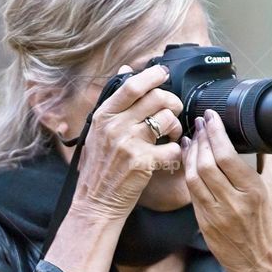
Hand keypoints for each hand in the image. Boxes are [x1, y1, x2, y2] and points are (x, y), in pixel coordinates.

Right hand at [72, 63, 183, 223]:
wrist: (95, 201)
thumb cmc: (99, 167)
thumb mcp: (97, 130)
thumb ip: (114, 102)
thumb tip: (126, 70)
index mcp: (104, 116)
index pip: (132, 86)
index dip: (152, 75)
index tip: (163, 73)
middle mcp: (115, 126)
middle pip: (156, 98)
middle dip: (172, 101)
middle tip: (174, 110)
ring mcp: (128, 144)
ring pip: (167, 120)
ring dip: (176, 126)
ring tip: (172, 135)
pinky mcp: (142, 163)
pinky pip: (173, 148)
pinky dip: (176, 151)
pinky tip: (169, 155)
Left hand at [182, 109, 271, 271]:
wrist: (257, 261)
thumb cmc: (267, 225)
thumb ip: (267, 161)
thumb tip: (261, 136)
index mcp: (254, 190)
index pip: (227, 155)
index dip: (215, 132)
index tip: (211, 117)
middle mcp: (234, 201)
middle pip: (207, 163)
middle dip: (200, 138)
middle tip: (199, 123)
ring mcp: (215, 212)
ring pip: (194, 176)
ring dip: (190, 153)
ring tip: (192, 138)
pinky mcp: (203, 221)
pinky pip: (191, 191)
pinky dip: (188, 171)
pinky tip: (188, 159)